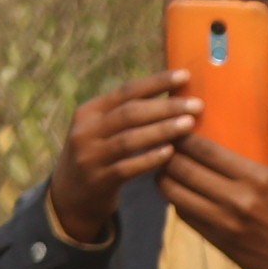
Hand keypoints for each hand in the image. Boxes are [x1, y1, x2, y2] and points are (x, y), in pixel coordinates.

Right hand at [48, 69, 197, 245]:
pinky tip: (171, 154)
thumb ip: (126, 113)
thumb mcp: (101, 129)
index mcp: (88, 111)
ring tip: (189, 125)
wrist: (71, 193)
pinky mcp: (98, 179)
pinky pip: (128, 167)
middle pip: (129, 113)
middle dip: (165, 107)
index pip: (125, 91)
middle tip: (197, 105)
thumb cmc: (99, 154)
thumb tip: (172, 94)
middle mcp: (85, 130)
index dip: (156, 82)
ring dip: (162, 130)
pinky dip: (150, 159)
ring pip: (129, 139)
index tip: (184, 75)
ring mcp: (90, 156)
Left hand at [161, 100, 267, 268]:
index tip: (175, 121)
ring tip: (161, 159)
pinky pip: (182, 213)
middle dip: (166, 149)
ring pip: (174, 192)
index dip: (182, 134)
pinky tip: (174, 185)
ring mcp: (222, 222)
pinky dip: (173, 197)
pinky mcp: (216, 239)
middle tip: (160, 137)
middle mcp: (236, 200)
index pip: (205, 150)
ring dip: (162, 173)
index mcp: (258, 178)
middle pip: (182, 168)